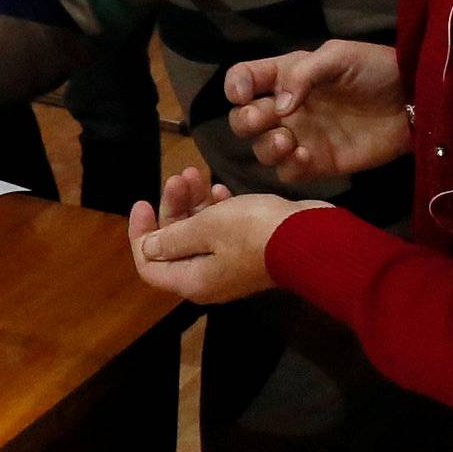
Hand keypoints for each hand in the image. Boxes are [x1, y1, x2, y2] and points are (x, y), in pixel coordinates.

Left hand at [128, 167, 326, 304]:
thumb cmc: (254, 231)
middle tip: (179, 175)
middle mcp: (207, 278)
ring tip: (193, 172)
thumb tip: (148, 247)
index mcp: (191, 279)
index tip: (142, 201)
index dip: (140, 234)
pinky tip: (220, 187)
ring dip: (193, 202)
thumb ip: (172, 238)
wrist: (312, 238)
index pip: (149, 265)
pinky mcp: (249, 252)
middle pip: (173, 244)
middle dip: (172, 207)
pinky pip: (222, 231)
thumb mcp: (206, 228)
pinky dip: (216, 209)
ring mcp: (229, 266)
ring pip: (198, 233)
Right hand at [226, 40, 407, 183]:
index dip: (235, 86)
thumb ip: (305, 74)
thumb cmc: (376, 70)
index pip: (244, 79)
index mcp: (286, 76)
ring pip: (262, 149)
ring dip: (266, 146)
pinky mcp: (318, 163)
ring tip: (289, 140)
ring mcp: (301, 137)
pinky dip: (289, 166)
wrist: (414, 102)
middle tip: (264, 119)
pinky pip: (288, 172)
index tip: (244, 94)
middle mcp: (286, 108)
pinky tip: (305, 155)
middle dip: (245, 121)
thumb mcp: (340, 56)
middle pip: (243, 120)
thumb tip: (279, 105)